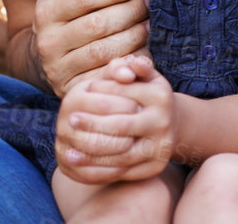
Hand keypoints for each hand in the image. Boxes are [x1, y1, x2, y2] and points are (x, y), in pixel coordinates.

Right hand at [33, 0, 148, 93]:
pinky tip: (145, 54)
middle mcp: (47, 41)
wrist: (51, 59)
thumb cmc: (69, 17)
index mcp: (46, 12)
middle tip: (149, 3)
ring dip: (134, 35)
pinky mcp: (71, 88)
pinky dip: (129, 64)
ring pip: (104, 50)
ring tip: (150, 24)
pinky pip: (105, 75)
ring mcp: (57, 68)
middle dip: (130, 11)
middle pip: (97, 24)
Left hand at [56, 55, 174, 183]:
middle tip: (70, 120)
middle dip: (92, 124)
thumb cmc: (146, 95)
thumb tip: (121, 71)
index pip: (122, 94)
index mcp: (160, 95)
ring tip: (68, 150)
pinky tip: (79, 165)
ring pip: (120, 153)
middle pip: (120, 126)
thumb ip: (127, 66)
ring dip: (90, 154)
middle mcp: (163, 121)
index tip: (78, 94)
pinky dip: (97, 170)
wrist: (169, 125)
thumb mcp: (141, 75)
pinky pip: (122, 172)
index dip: (98, 94)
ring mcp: (160, 146)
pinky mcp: (154, 167)